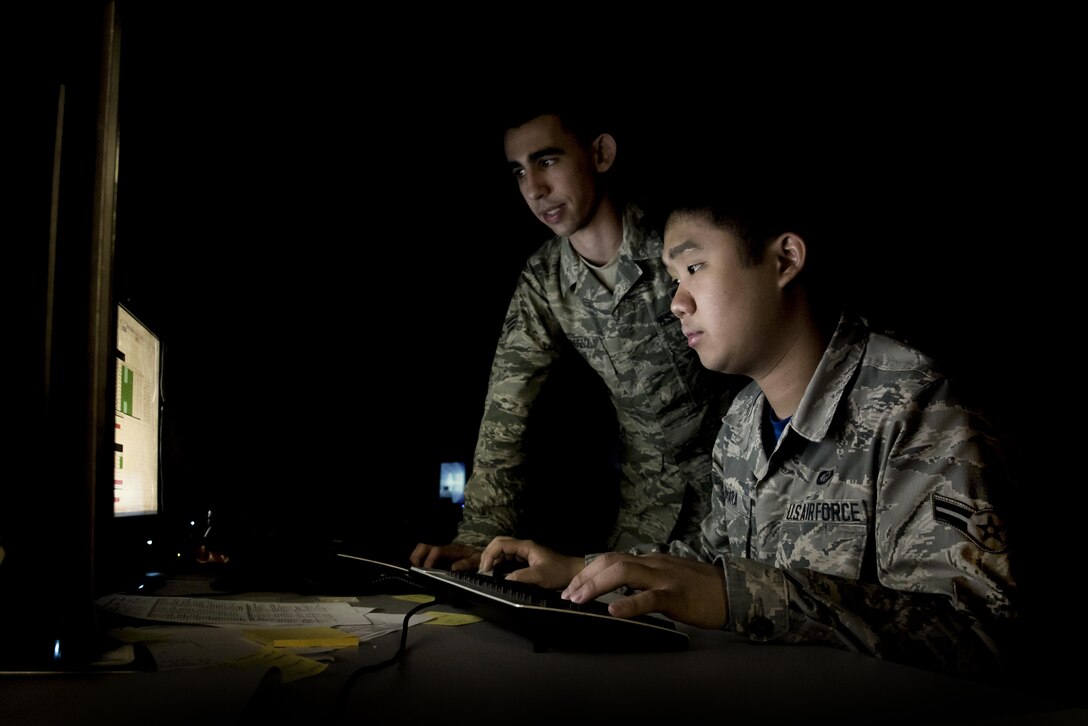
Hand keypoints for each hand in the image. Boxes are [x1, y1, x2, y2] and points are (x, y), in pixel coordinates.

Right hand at [410, 542, 480, 571]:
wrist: (478, 558)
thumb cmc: (477, 560)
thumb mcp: (476, 562)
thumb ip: (466, 564)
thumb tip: (453, 568)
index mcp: (452, 550)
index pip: (437, 551)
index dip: (429, 560)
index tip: (427, 570)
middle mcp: (442, 550)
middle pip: (423, 547)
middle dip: (417, 557)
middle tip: (417, 571)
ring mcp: (438, 554)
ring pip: (421, 551)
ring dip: (416, 560)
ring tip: (417, 573)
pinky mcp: (436, 560)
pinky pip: (424, 558)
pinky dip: (419, 564)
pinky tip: (420, 573)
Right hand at [479, 537, 583, 589]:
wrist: (572, 573)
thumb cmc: (559, 572)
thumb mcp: (539, 576)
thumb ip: (520, 576)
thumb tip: (503, 579)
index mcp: (525, 546)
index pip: (501, 544)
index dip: (490, 555)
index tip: (485, 569)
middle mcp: (523, 547)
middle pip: (499, 544)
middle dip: (488, 555)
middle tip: (483, 570)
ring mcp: (524, 552)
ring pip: (502, 551)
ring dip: (493, 559)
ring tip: (487, 572)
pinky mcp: (525, 559)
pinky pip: (507, 558)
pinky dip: (499, 564)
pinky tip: (496, 573)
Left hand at [562, 552, 727, 628]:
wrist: (733, 591)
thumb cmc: (701, 589)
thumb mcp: (668, 578)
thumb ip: (646, 581)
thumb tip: (619, 591)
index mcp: (650, 561)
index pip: (611, 558)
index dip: (587, 571)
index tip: (571, 586)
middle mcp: (653, 564)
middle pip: (611, 561)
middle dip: (585, 577)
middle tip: (568, 595)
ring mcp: (665, 578)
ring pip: (624, 571)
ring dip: (596, 585)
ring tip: (579, 599)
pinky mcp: (677, 596)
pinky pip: (650, 598)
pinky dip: (629, 604)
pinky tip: (614, 611)